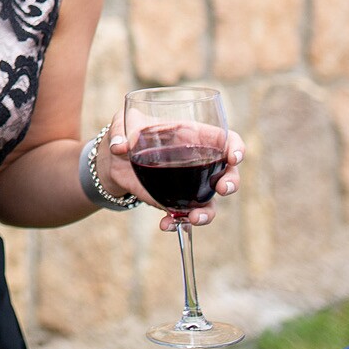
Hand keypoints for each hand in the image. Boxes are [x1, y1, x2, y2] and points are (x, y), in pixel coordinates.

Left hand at [102, 117, 246, 230]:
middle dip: (231, 182)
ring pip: (210, 202)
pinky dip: (178, 223)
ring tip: (194, 218)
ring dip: (207, 213)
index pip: (225, 139)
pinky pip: (184, 216)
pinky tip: (166, 224)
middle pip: (227, 173)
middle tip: (222, 189)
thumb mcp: (121, 123)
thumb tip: (119, 146)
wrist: (112, 161)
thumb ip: (120, 130)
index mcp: (192, 136)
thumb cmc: (125, 133)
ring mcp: (189, 185)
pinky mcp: (174, 201)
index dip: (235, 147)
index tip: (233, 157)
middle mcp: (196, 162)